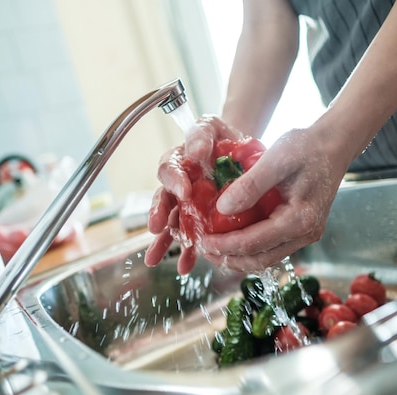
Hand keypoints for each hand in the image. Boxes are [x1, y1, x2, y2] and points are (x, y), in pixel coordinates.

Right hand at [144, 116, 243, 273]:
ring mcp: (187, 207)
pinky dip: (188, 254)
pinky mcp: (200, 222)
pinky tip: (186, 267)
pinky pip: (192, 239)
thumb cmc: (222, 138)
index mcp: (178, 163)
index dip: (173, 181)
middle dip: (158, 214)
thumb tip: (194, 151)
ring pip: (172, 225)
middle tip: (157, 226)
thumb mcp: (212, 126)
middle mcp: (178, 186)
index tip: (183, 191)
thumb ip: (200, 133)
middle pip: (163, 200)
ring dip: (163, 242)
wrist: (242, 154)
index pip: (168, 170)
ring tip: (155, 259)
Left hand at [200, 126, 350, 271]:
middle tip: (203, 250)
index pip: (254, 243)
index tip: (202, 242)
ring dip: (239, 256)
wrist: (334, 144)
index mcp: (299, 219)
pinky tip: (233, 238)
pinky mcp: (302, 229)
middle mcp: (305, 233)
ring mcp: (305, 234)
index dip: (224, 246)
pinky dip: (251, 247)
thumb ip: (250, 185)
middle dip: (229, 258)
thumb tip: (222, 209)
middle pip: (260, 259)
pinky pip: (273, 246)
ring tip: (214, 248)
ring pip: (267, 257)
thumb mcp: (275, 159)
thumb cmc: (306, 147)